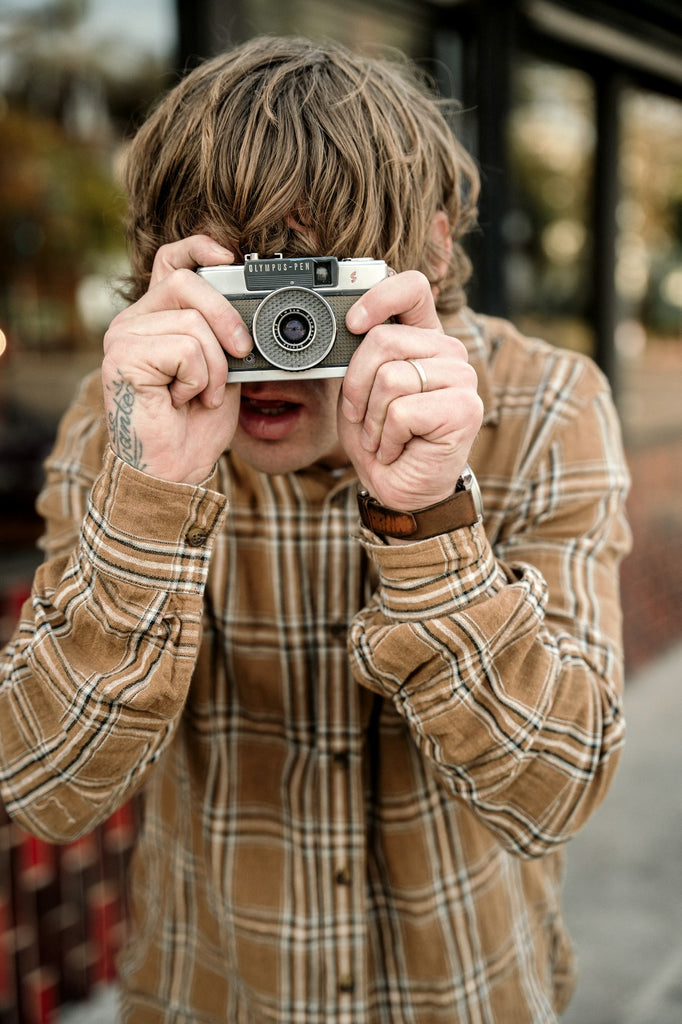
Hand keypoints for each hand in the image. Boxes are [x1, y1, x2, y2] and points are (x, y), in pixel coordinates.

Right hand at [102, 235, 252, 483]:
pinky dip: (199, 379)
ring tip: (202, 394)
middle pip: (188, 283)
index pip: (172, 262)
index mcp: (155, 318)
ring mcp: (123, 337)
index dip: (199, 248)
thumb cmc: (195, 426)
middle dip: (228, 318)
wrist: (173, 470)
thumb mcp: (222, 369)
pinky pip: (185, 348)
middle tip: (242, 354)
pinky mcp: (122, 357)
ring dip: (215, 366)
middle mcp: (133, 322)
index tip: (229, 255)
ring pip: (193, 322)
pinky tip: (182, 400)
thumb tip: (253, 309)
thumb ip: (226, 335)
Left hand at [338, 271, 482, 510]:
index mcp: (423, 338)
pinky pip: (401, 411)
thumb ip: (357, 357)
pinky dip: (387, 437)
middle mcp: (448, 352)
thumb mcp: (357, 391)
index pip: (411, 288)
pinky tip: (399, 448)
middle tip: (364, 416)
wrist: (402, 489)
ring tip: (384, 436)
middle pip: (384, 340)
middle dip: (357, 386)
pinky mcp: (465, 409)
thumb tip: (346, 328)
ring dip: (372, 419)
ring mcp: (462, 378)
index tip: (353, 323)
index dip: (378, 298)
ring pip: (390, 378)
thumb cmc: (381, 439)